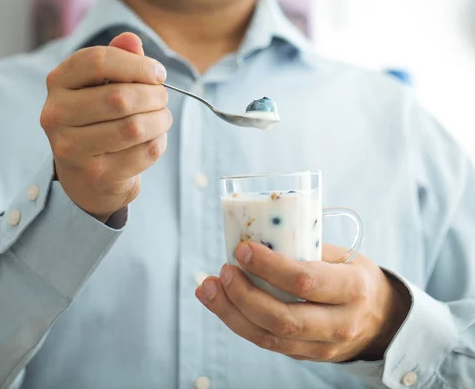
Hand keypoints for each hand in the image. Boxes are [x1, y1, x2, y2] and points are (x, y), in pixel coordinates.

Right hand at [41, 32, 170, 220]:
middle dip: (153, 96)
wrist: (87, 178)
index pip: (97, 60)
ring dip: (160, 120)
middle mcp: (56, 115)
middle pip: (119, 97)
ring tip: (162, 118)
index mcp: (57, 83)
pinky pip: (142, 153)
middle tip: (163, 99)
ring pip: (133, 127)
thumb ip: (117, 60)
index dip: (136, 64)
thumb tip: (132, 40)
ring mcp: (71, 148)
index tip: (159, 74)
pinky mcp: (95, 174)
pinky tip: (153, 140)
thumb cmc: (98, 121)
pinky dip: (157, 143)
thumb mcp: (102, 86)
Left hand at [196, 243, 410, 361]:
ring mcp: (322, 346)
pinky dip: (237, 322)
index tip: (242, 249)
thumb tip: (256, 231)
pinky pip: (266, 342)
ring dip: (231, 312)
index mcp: (353, 289)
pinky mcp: (305, 356)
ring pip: (269, 337)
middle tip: (223, 271)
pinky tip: (218, 302)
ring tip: (207, 287)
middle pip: (283, 318)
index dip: (269, 266)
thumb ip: (305, 248)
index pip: (305, 281)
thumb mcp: (343, 256)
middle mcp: (340, 323)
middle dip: (244, 295)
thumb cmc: (353, 277)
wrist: (381, 321)